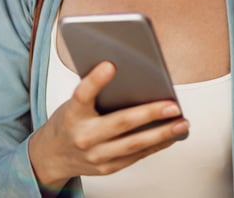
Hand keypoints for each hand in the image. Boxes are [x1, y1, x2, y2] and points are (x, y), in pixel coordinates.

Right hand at [28, 61, 188, 190]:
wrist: (52, 156)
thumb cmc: (68, 122)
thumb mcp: (73, 103)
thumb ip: (95, 92)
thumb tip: (130, 76)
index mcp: (72, 114)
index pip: (83, 94)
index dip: (95, 80)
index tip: (110, 65)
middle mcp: (84, 137)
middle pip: (120, 123)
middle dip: (150, 113)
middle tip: (172, 105)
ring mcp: (96, 155)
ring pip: (134, 144)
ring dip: (162, 134)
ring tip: (181, 123)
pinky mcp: (107, 167)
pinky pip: (136, 156)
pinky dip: (156, 145)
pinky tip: (170, 135)